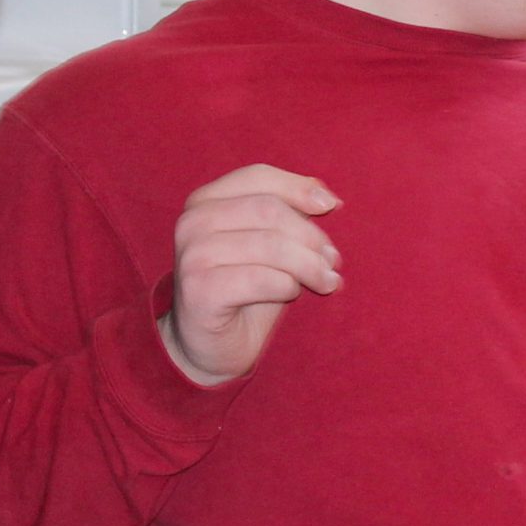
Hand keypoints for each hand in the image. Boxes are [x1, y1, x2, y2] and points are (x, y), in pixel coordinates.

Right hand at [164, 164, 343, 384]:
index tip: (332, 207)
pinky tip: (291, 294)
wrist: (212, 348)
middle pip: (269, 210)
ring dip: (308, 265)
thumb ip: (288, 214)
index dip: (298, 188)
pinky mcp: (198, 290)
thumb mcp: (269, 245)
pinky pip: (260, 279)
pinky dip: (287, 286)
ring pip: (269, 244)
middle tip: (333, 261)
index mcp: (205, 201)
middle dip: (310, 236)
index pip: (258, 177)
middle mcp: (193, 222)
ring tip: (327, 281)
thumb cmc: (246, 291)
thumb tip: (327, 197)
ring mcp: (192, 256)